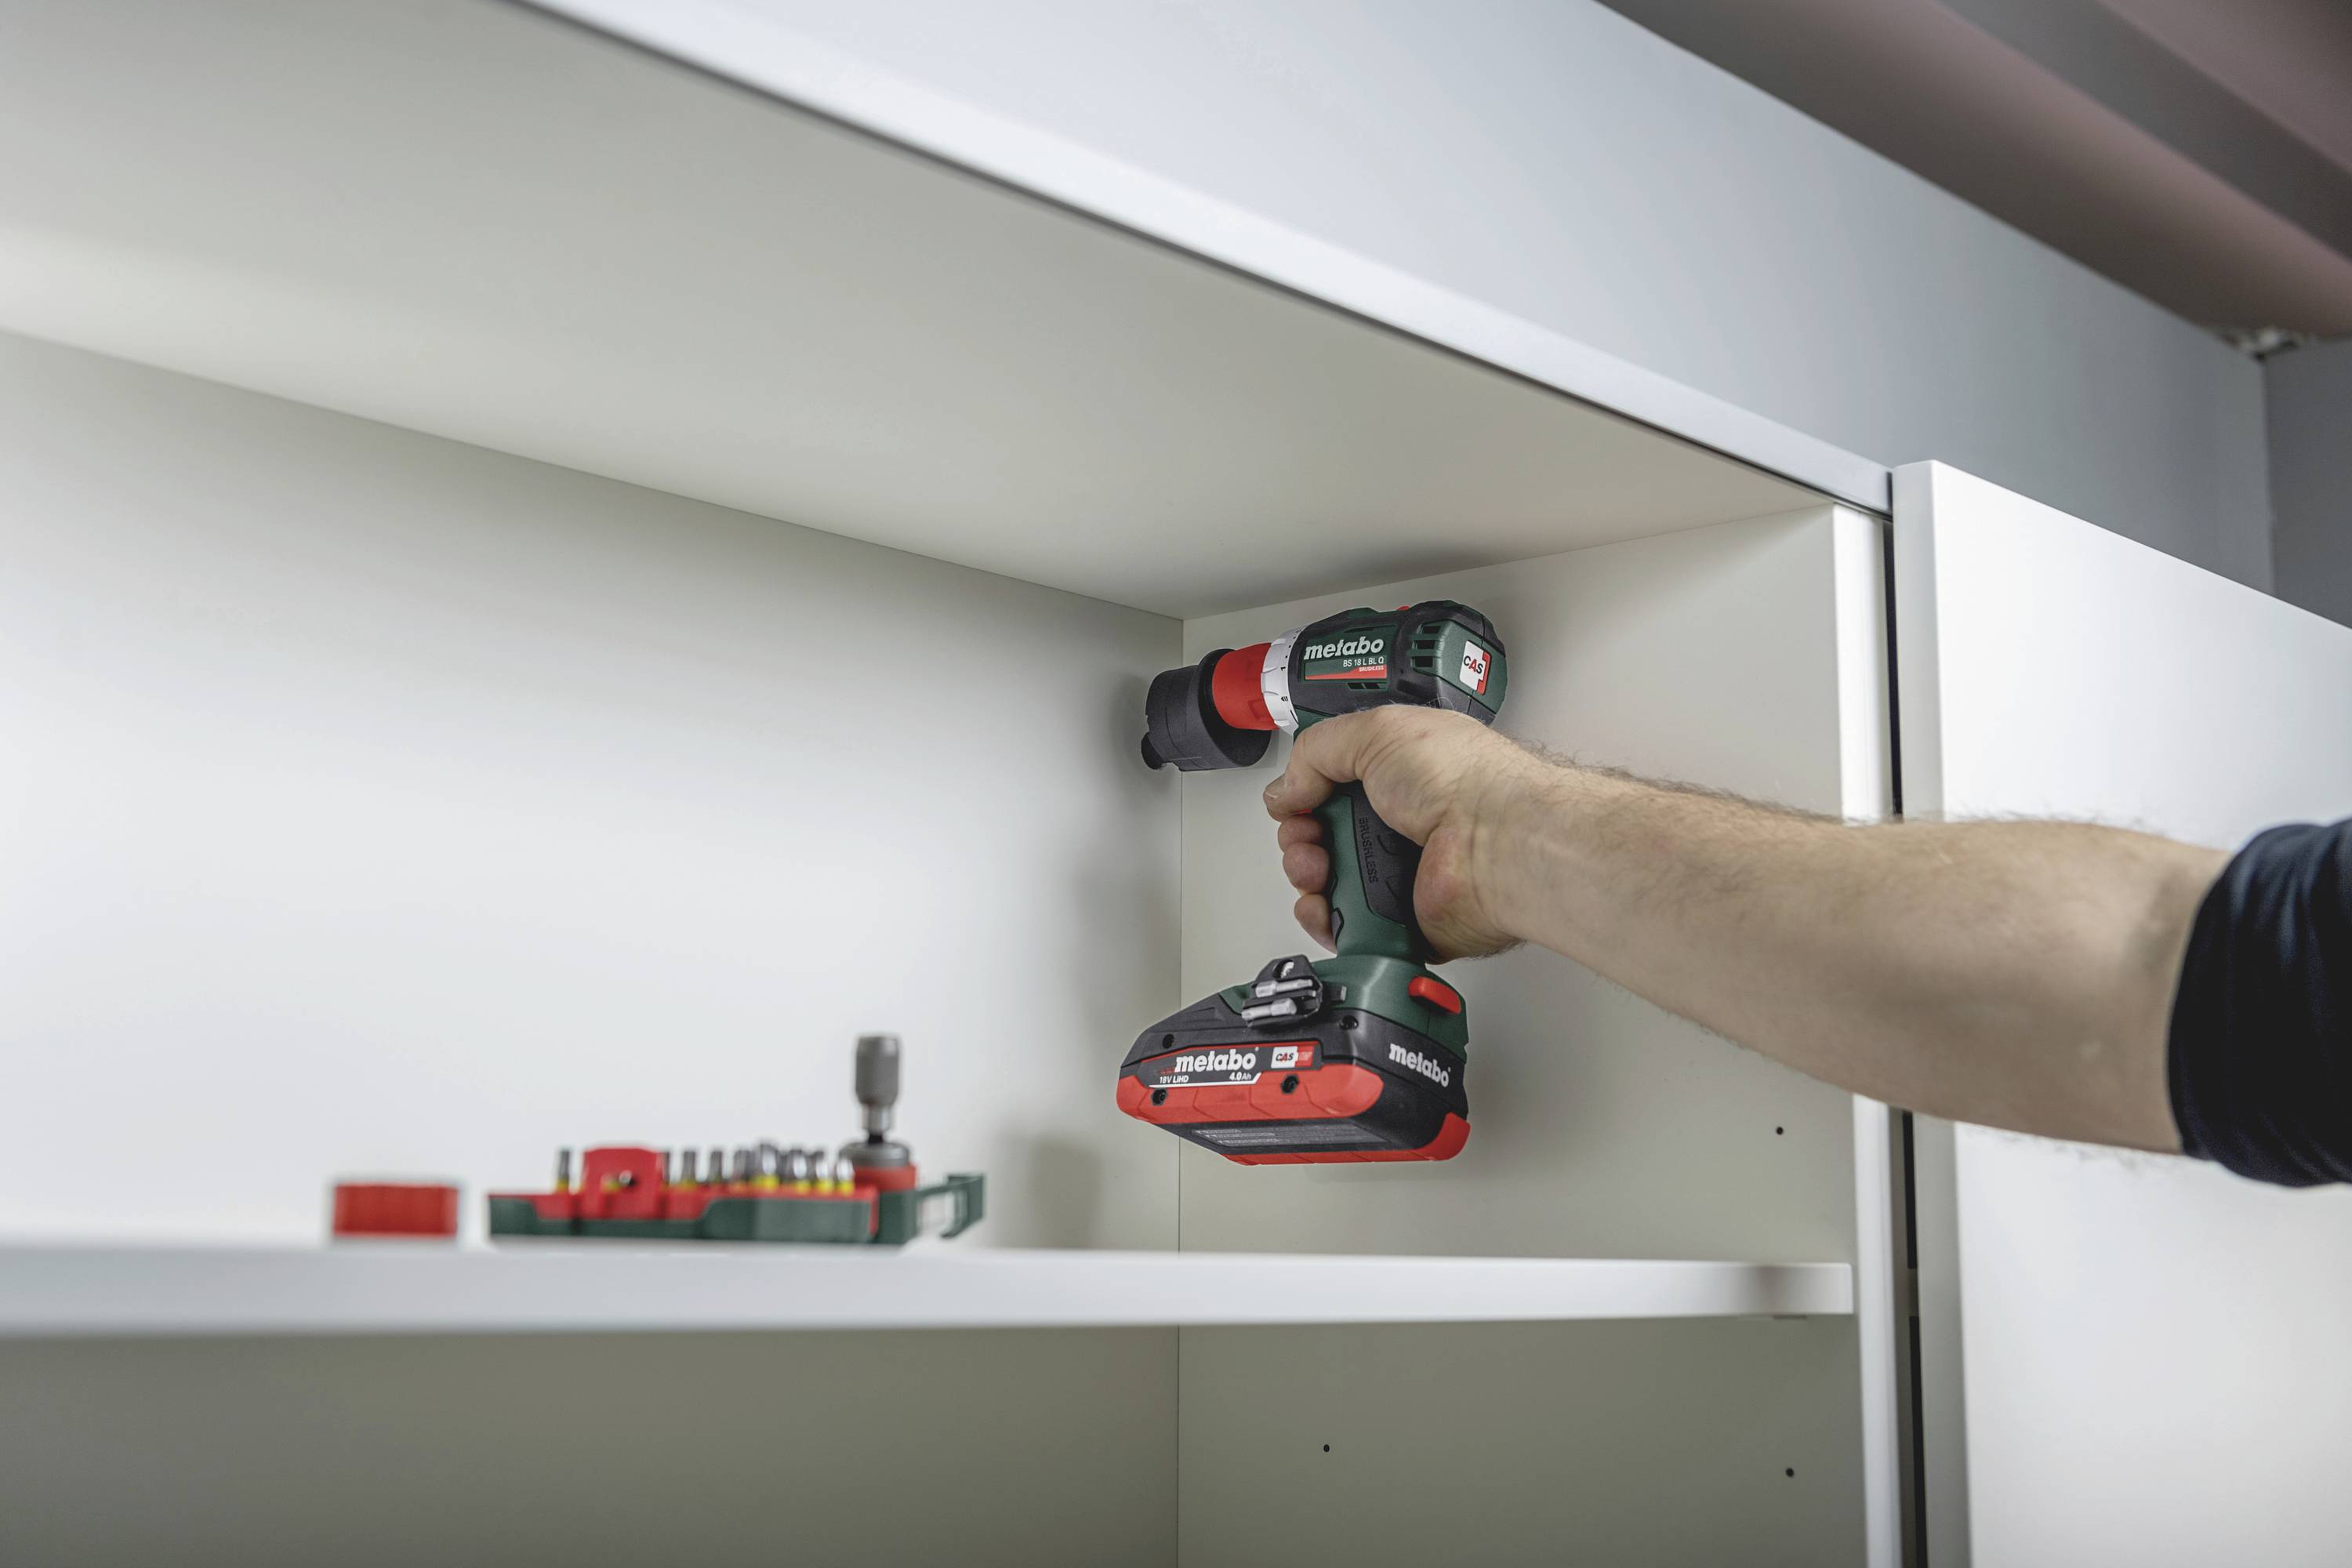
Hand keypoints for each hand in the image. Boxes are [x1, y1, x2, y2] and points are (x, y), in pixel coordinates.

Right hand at [1261, 706, 1536, 960]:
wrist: (1498, 842)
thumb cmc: (1465, 781)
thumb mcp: (1377, 732)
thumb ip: (1317, 750)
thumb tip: (1288, 788)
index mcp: (1401, 775)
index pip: (1335, 786)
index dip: (1306, 792)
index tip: (1297, 797)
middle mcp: (1403, 825)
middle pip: (1323, 837)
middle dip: (1299, 837)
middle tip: (1309, 836)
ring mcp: (1402, 876)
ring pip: (1329, 884)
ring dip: (1308, 876)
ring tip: (1318, 868)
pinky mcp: (1404, 921)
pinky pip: (1349, 928)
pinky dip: (1326, 920)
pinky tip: (1324, 904)